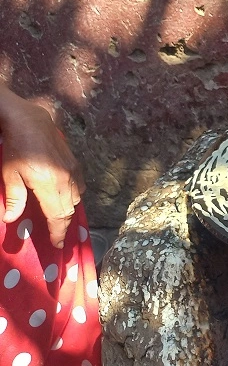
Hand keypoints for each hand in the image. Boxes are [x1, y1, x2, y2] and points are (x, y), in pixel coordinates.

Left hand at [0, 86, 84, 248]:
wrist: (29, 120)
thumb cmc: (15, 148)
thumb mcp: (9, 175)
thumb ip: (14, 198)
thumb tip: (11, 220)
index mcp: (50, 186)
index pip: (58, 217)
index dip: (59, 232)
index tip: (59, 245)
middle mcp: (66, 181)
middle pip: (69, 210)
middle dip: (64, 225)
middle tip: (58, 236)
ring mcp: (73, 171)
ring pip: (77, 198)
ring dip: (69, 210)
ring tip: (60, 217)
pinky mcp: (74, 163)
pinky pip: (80, 186)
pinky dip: (75, 195)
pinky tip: (67, 195)